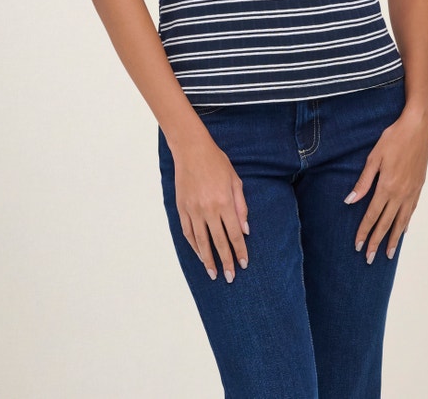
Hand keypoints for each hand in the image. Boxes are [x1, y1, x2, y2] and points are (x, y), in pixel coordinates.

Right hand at [173, 133, 249, 283]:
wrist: (191, 150)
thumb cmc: (216, 162)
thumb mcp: (235, 180)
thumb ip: (240, 206)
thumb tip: (245, 230)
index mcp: (224, 202)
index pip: (234, 234)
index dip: (240, 251)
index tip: (244, 264)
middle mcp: (208, 209)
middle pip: (219, 242)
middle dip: (226, 261)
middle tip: (231, 277)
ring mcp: (193, 210)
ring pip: (201, 241)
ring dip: (207, 259)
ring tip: (213, 273)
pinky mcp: (181, 208)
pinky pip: (187, 232)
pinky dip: (193, 246)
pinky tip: (199, 254)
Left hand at [344, 106, 427, 261]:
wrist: (419, 128)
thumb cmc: (394, 139)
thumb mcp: (374, 157)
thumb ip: (363, 181)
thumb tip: (350, 200)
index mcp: (386, 187)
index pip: (372, 216)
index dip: (364, 232)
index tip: (358, 246)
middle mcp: (400, 193)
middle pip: (386, 223)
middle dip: (377, 242)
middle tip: (370, 258)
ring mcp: (411, 191)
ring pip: (401, 221)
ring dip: (393, 238)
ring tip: (388, 253)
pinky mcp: (419, 187)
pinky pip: (411, 210)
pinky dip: (406, 223)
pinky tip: (403, 230)